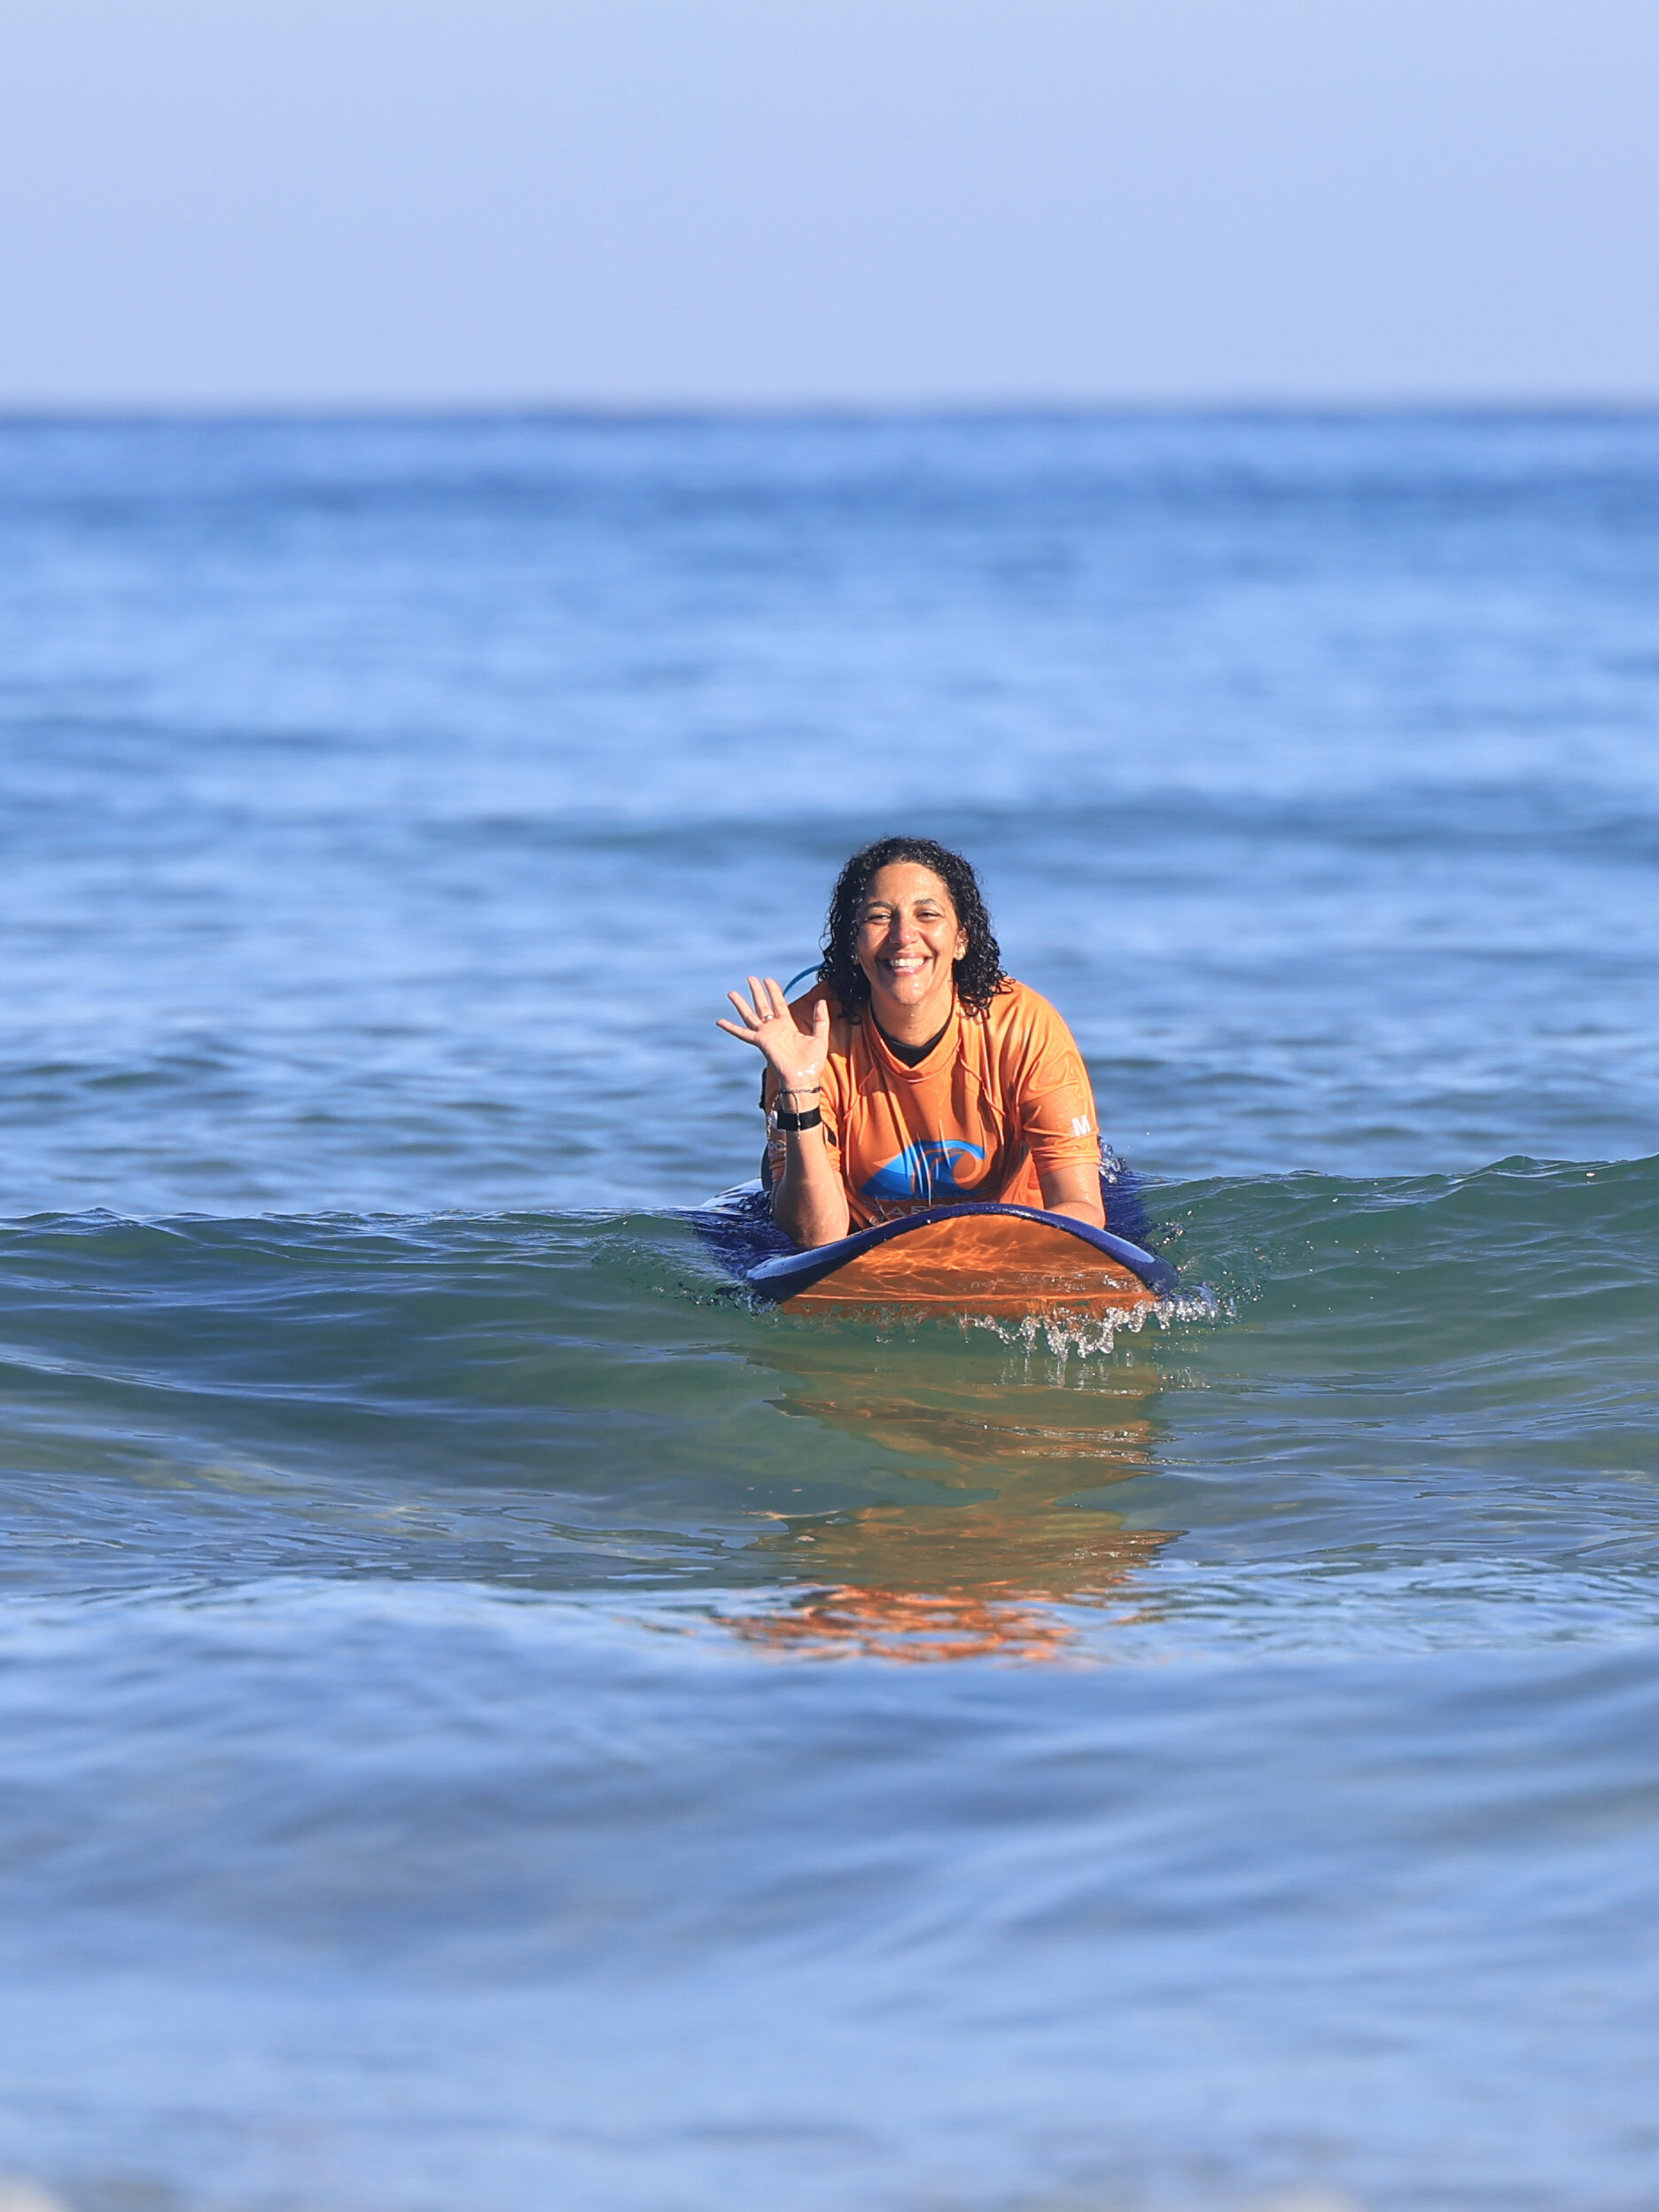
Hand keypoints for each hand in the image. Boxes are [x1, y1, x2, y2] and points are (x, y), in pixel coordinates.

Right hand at [717, 976, 829, 1092]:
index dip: (773, 991)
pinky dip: (731, 1028)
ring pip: (750, 1016)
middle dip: (757, 992)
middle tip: (750, 978)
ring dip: (741, 1004)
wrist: (803, 1078)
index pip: (778, 1004)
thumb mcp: (820, 1037)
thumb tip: (822, 1001)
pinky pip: (743, 1033)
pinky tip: (720, 1021)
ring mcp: (766, 1035)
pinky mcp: (761, 1042)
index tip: (767, 980)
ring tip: (731, 993)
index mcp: (787, 1026)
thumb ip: (821, 1019)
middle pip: (762, 1006)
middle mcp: (774, 1029)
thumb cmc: (811, 1063)